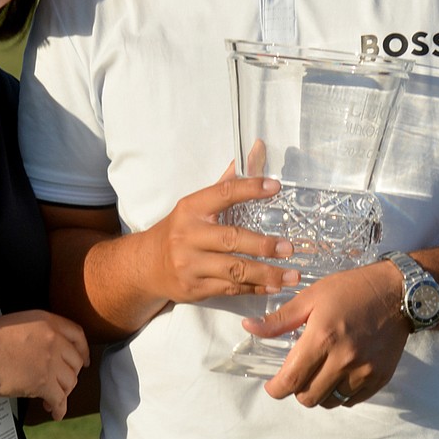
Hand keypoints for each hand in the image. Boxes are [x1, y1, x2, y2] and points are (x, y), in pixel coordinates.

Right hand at [0, 310, 89, 420]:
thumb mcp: (18, 322)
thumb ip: (39, 332)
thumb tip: (46, 350)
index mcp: (47, 321)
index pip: (78, 335)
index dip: (83, 351)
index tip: (83, 361)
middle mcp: (54, 340)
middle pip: (75, 362)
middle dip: (70, 376)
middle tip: (61, 384)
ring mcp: (50, 362)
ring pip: (70, 382)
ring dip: (63, 393)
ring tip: (51, 399)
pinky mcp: (42, 383)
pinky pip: (59, 400)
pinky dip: (58, 409)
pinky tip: (54, 413)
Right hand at [144, 168, 301, 306]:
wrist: (147, 266)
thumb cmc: (179, 231)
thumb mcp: (195, 206)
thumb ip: (227, 184)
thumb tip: (257, 150)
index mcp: (190, 209)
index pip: (223, 193)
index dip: (250, 189)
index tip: (275, 187)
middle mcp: (188, 236)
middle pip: (232, 239)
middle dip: (263, 245)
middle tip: (289, 247)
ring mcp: (190, 264)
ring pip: (234, 270)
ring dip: (266, 274)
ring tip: (291, 276)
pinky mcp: (194, 288)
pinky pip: (230, 289)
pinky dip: (255, 288)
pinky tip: (273, 287)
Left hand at [242, 261, 408, 407]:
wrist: (398, 292)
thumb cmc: (351, 290)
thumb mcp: (311, 297)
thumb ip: (280, 319)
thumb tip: (249, 328)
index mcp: (322, 338)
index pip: (291, 380)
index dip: (276, 389)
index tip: (273, 386)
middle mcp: (344, 359)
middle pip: (308, 397)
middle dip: (296, 390)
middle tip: (298, 375)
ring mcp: (364, 371)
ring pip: (330, 401)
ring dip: (319, 393)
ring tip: (320, 374)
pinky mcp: (380, 377)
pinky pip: (352, 400)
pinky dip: (340, 394)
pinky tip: (339, 376)